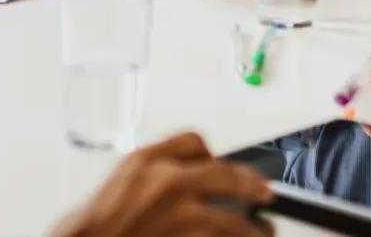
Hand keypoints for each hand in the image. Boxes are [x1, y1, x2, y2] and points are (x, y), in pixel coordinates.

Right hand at [50, 131, 272, 236]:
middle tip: (265, 193)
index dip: (212, 154)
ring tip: (263, 232)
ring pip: (238, 223)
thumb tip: (196, 171)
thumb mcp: (125, 176)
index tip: (223, 165)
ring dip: (256, 230)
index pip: (194, 141)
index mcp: (150, 160)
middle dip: (253, 185)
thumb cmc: (104, 218)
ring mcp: (185, 220)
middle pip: (228, 176)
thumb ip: (158, 168)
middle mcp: (171, 184)